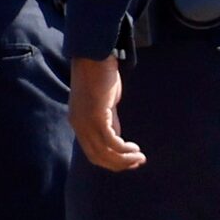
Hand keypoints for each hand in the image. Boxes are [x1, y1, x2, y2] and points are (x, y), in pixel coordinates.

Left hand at [71, 55, 144, 171]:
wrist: (94, 55)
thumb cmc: (100, 75)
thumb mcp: (105, 103)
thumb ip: (109, 120)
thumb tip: (117, 137)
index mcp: (79, 123)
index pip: (93, 153)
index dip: (112, 162)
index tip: (130, 161)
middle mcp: (79, 126)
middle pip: (97, 157)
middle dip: (119, 164)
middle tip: (138, 162)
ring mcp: (85, 122)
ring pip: (104, 153)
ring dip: (124, 159)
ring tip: (140, 158)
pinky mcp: (95, 116)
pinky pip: (110, 141)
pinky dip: (123, 149)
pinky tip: (134, 148)